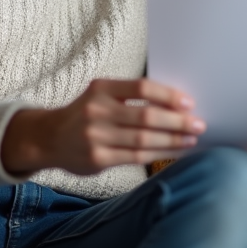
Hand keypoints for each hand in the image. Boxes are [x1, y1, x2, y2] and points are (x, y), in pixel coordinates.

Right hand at [1, 78, 204, 175]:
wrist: (47, 138)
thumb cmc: (84, 114)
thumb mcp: (100, 95)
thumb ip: (130, 96)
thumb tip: (176, 103)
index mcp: (101, 89)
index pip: (141, 87)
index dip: (168, 95)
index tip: (189, 102)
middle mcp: (97, 111)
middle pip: (146, 116)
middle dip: (177, 121)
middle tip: (199, 123)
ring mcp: (96, 137)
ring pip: (144, 139)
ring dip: (173, 140)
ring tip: (192, 138)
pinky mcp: (98, 159)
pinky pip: (136, 157)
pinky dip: (160, 154)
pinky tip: (175, 151)